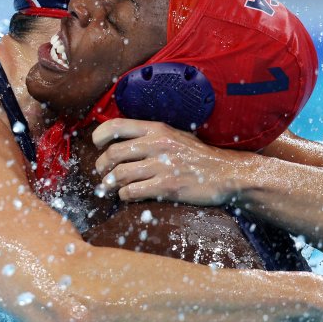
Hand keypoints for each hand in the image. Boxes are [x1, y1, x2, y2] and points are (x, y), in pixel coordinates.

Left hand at [92, 118, 253, 204]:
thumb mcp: (174, 135)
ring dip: (110, 184)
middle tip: (102, 173)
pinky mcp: (167, 186)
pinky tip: (128, 196)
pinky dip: (124, 196)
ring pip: (119, 175)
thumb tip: (119, 140)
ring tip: (112, 187)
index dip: (100, 136)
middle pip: (113, 153)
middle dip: (101, 166)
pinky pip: (132, 192)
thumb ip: (149, 135)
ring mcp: (162, 166)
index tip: (97, 145)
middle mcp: (157, 144)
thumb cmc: (197, 156)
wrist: (226, 173)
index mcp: (156, 129)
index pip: (116, 125)